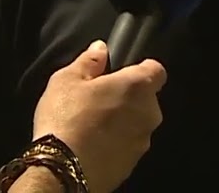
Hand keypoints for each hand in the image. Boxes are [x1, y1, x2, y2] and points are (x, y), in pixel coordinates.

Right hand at [32, 41, 166, 192]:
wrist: (62, 170)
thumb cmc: (66, 118)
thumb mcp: (67, 80)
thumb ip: (89, 61)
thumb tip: (100, 49)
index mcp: (138, 86)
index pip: (156, 69)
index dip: (141, 69)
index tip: (121, 73)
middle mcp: (149, 113)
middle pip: (146, 98)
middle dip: (128, 97)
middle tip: (98, 99)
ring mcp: (143, 141)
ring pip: (137, 124)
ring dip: (122, 122)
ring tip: (92, 125)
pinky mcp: (133, 164)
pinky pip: (128, 145)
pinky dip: (116, 143)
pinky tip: (93, 144)